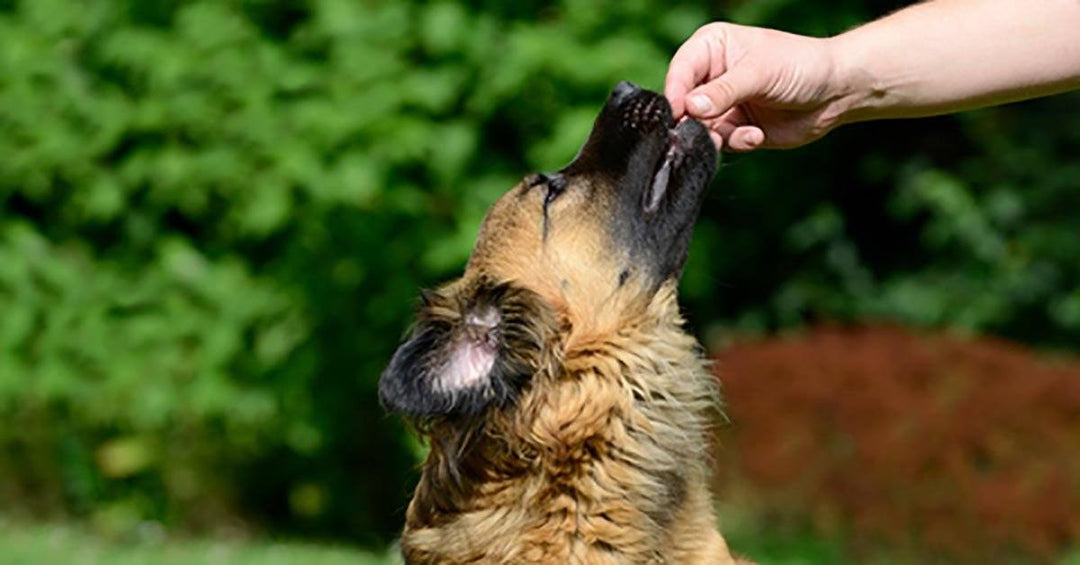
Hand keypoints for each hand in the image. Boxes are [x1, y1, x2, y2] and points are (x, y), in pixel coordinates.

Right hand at [665, 23, 847, 151]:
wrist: (836, 92)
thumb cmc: (801, 65)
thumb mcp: (760, 73)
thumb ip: (723, 91)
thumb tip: (690, 108)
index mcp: (711, 46)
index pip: (681, 70)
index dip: (675, 92)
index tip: (679, 112)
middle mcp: (712, 74)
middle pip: (683, 102)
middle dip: (693, 120)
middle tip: (705, 132)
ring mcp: (722, 103)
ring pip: (699, 126)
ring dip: (716, 136)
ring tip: (739, 135)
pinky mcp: (734, 126)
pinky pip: (721, 141)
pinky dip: (737, 141)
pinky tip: (756, 135)